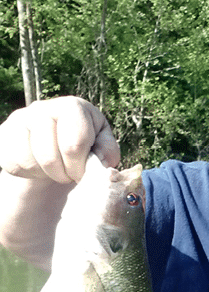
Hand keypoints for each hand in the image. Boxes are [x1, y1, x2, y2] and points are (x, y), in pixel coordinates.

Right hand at [0, 96, 119, 182]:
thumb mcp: (103, 149)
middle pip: (49, 155)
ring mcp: (20, 120)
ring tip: (56, 171)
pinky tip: (40, 168)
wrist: (56, 154)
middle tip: (70, 175)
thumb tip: (100, 159)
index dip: (80, 166)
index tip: (84, 173)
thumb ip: (107, 152)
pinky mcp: (5, 135)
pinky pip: (14, 163)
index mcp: (73, 108)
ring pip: (30, 160)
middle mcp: (43, 108)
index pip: (74, 143)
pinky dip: (30, 174)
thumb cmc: (85, 150)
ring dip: (47, 175)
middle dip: (64, 174)